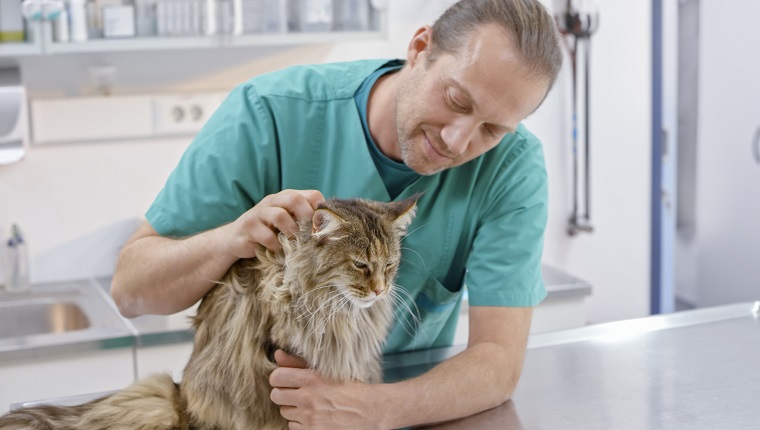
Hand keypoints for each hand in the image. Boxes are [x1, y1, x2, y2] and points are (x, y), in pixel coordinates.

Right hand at [225, 189, 323, 257]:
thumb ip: (305, 223)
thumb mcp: (289, 224)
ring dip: (292, 232)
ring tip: (295, 244)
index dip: (322, 211)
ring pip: (280, 216)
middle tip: (312, 235)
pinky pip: (266, 236)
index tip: (325, 228)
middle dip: (307, 218)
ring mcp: (259, 213)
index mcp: (288, 198)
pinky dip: (276, 245)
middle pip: (294, 199)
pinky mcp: (248, 227)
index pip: (312, 195)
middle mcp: (274, 201)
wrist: (237, 238)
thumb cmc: (270, 231)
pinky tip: (278, 251)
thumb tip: (331, 235)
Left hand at [269, 350, 384, 429]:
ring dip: (292, 408)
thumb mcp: (326, 371)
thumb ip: (298, 363)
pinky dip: (299, 422)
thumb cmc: (351, 387)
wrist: (370, 411)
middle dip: (283, 393)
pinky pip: (292, 426)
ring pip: (284, 411)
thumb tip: (277, 354)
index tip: (285, 379)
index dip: (278, 377)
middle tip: (295, 392)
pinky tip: (312, 416)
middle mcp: (307, 398)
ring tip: (308, 404)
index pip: (276, 377)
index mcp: (311, 378)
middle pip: (276, 395)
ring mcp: (309, 417)